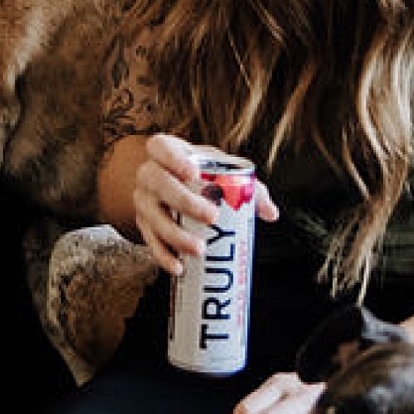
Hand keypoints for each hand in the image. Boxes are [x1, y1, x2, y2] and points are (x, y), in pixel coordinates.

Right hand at [129, 135, 280, 278]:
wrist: (171, 186)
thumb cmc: (199, 174)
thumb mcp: (220, 170)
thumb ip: (248, 188)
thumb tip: (270, 213)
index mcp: (165, 152)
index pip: (160, 147)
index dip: (173, 159)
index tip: (193, 173)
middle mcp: (149, 175)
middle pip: (158, 184)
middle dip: (184, 202)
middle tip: (211, 217)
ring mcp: (143, 201)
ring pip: (154, 218)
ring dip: (176, 236)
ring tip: (200, 249)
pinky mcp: (143, 225)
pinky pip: (151, 242)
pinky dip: (164, 256)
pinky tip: (179, 267)